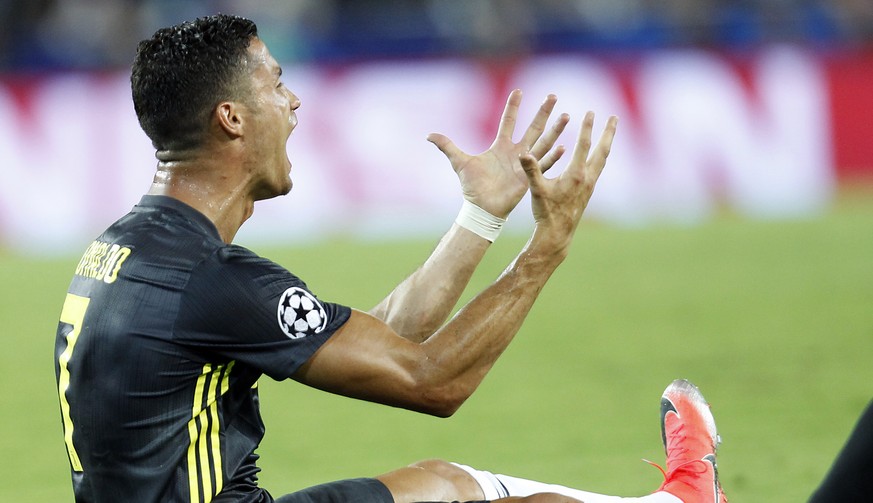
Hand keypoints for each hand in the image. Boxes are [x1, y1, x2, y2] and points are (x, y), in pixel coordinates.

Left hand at [427, 89, 569, 217]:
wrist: (481, 208)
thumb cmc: (472, 187)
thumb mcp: (459, 162)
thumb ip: (447, 146)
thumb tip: (428, 135)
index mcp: (501, 146)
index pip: (508, 121)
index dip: (512, 106)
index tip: (519, 90)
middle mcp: (516, 152)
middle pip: (532, 127)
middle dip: (543, 112)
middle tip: (553, 96)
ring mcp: (524, 164)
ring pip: (543, 143)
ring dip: (554, 130)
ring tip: (566, 116)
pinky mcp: (528, 177)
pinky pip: (543, 165)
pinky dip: (552, 157)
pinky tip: (563, 147)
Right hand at [520, 112, 617, 253]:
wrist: (557, 233)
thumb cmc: (546, 212)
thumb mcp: (536, 190)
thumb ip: (531, 170)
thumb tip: (523, 153)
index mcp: (576, 174)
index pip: (583, 145)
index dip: (587, 127)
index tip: (590, 111)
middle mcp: (587, 178)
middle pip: (602, 150)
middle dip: (608, 132)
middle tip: (614, 117)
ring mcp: (590, 185)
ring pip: (602, 158)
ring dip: (606, 142)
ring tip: (610, 130)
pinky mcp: (589, 190)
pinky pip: (598, 167)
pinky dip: (600, 155)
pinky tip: (599, 153)